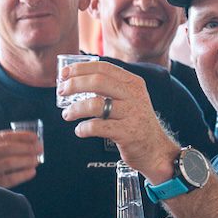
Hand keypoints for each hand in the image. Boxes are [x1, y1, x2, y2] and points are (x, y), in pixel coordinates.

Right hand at [0, 129, 40, 188]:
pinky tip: (32, 172)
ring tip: (37, 160)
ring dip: (26, 160)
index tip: (35, 137)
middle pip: (6, 148)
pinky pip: (10, 179)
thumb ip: (4, 145)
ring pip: (8, 162)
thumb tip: (31, 142)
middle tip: (39, 148)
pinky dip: (23, 174)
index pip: (3, 136)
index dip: (21, 136)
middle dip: (25, 147)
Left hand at [57, 58, 175, 177]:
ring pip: (95, 104)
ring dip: (75, 109)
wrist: (156, 149)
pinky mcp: (127, 133)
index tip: (64, 74)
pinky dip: (83, 128)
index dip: (80, 68)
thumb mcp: (128, 99)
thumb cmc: (135, 122)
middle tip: (61, 92)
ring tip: (67, 115)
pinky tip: (80, 130)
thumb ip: (108, 88)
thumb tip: (74, 81)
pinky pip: (98, 127)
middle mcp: (133, 95)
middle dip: (74, 85)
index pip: (103, 67)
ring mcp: (132, 114)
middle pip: (97, 81)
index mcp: (132, 83)